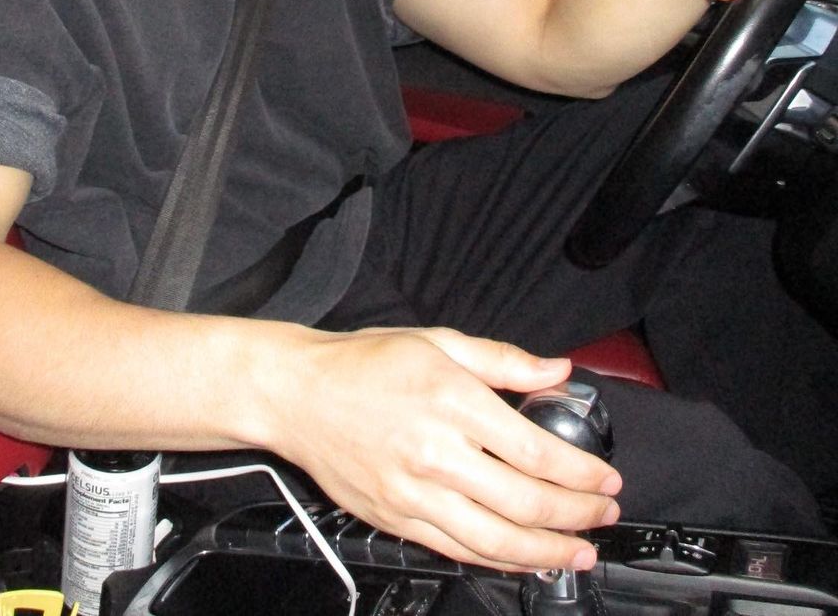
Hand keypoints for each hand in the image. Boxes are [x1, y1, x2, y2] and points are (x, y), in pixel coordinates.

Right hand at [270, 327, 620, 570]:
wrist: (297, 393)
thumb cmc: (363, 362)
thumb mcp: (437, 340)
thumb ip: (502, 360)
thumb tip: (556, 370)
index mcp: (452, 400)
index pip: (535, 450)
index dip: (580, 472)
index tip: (605, 478)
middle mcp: (436, 452)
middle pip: (524, 501)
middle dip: (576, 515)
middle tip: (604, 514)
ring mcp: (414, 493)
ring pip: (495, 540)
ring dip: (546, 552)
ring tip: (579, 553)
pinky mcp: (396, 518)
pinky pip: (458, 551)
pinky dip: (498, 561)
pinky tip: (523, 559)